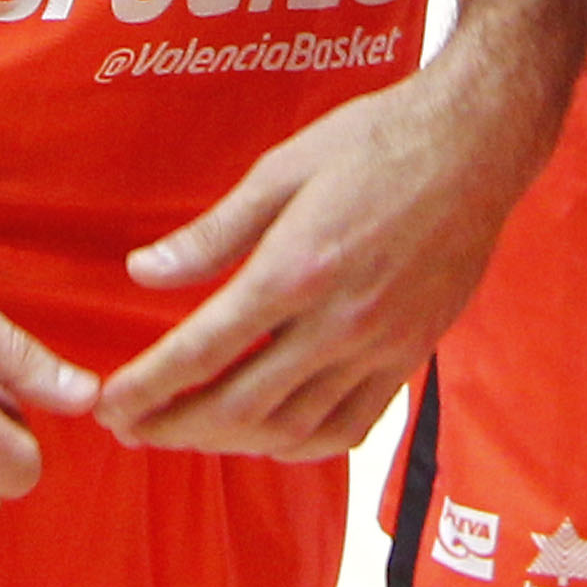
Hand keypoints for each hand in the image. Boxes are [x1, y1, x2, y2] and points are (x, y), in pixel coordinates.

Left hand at [94, 65, 552, 458]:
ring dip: (229, 441)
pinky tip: (269, 435)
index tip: (111, 405)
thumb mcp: (282, 169)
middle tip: (132, 429)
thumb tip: (144, 273)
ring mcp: (380, 347)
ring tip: (187, 432)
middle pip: (239, 405)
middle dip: (175, 426)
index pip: (203, 350)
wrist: (475, 146)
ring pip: (291, 428)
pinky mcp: (412, 356)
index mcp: (296, 268)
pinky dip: (299, 443)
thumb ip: (213, 233)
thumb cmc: (376, 142)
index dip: (148, 387)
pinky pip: (350, 426)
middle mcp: (338, 321)